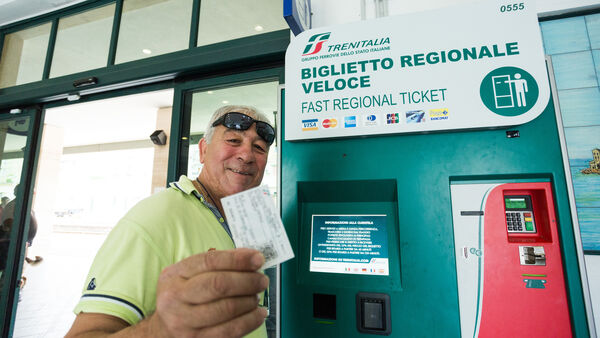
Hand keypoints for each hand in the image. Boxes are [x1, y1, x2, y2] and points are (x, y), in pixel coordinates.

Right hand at [151, 248, 268, 337]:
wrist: (163, 332)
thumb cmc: (183, 299)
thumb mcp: (188, 276)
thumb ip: (217, 264)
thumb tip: (250, 257)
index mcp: (174, 275)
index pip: (209, 261)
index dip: (237, 259)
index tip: (257, 258)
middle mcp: (175, 298)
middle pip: (218, 284)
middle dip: (247, 280)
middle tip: (261, 280)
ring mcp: (184, 322)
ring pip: (227, 308)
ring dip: (250, 301)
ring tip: (256, 297)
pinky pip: (231, 330)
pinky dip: (250, 321)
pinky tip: (258, 314)